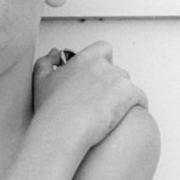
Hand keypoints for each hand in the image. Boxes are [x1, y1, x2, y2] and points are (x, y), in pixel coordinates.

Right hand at [32, 42, 147, 147]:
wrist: (64, 130)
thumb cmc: (51, 111)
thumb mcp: (39, 81)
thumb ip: (45, 62)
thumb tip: (54, 53)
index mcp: (84, 59)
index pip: (103, 49)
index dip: (104, 62)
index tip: (98, 77)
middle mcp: (102, 65)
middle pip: (116, 71)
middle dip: (112, 85)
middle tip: (101, 103)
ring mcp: (117, 79)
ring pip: (128, 86)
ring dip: (123, 97)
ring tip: (112, 114)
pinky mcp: (129, 94)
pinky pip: (140, 98)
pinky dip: (137, 106)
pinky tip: (128, 117)